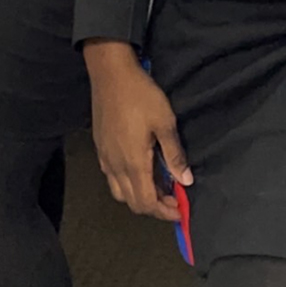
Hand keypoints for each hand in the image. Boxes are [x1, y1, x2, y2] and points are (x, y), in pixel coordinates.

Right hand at [84, 41, 192, 220]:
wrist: (110, 74)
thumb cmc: (141, 95)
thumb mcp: (165, 122)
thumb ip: (174, 154)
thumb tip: (185, 181)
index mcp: (133, 163)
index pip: (147, 203)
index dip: (165, 211)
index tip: (181, 210)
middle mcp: (115, 167)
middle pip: (133, 203)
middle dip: (155, 208)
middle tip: (173, 198)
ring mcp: (105, 159)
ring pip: (120, 193)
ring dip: (140, 197)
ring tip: (159, 185)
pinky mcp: (100, 149)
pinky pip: (112, 179)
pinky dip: (128, 184)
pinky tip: (140, 169)